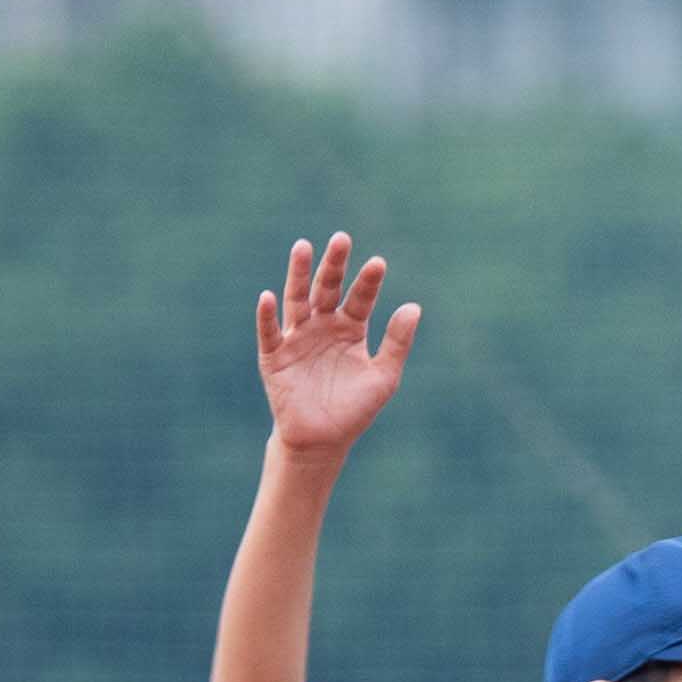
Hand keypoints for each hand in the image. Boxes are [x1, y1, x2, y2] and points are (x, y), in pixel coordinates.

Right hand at [253, 232, 418, 455]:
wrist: (323, 441)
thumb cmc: (355, 410)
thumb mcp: (384, 377)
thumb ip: (397, 343)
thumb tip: (414, 307)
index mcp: (350, 329)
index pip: (360, 298)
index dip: (368, 282)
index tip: (378, 263)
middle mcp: (323, 326)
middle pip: (328, 288)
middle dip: (334, 265)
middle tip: (342, 239)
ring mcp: (297, 338)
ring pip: (297, 300)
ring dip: (298, 274)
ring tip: (303, 246)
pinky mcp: (275, 356)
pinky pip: (270, 332)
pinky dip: (267, 316)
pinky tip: (268, 297)